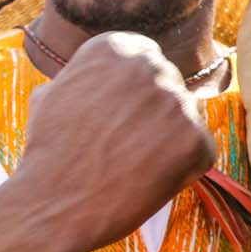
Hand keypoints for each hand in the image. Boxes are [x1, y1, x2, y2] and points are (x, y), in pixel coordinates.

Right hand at [0, 32, 215, 251]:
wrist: (53, 204)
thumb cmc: (48, 154)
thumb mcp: (52, 94)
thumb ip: (85, 77)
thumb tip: (96, 77)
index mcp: (116, 47)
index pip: (146, 60)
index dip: (136, 94)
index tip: (122, 118)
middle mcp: (150, 65)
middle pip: (169, 88)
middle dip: (154, 116)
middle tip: (125, 148)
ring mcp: (176, 100)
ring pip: (186, 119)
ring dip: (168, 142)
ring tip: (132, 167)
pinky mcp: (195, 138)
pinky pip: (201, 151)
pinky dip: (184, 170)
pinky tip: (150, 181)